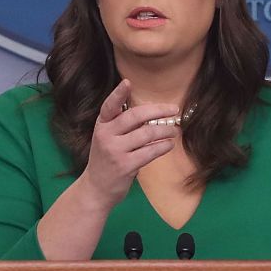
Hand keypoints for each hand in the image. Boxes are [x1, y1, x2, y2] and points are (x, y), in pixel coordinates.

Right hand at [78, 79, 180, 206]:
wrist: (96, 188)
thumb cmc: (106, 159)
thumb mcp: (108, 138)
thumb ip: (123, 125)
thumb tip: (152, 112)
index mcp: (102, 125)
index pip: (109, 106)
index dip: (118, 94)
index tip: (128, 82)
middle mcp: (106, 135)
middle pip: (135, 116)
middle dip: (158, 111)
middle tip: (173, 109)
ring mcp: (115, 151)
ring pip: (147, 134)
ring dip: (165, 130)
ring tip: (174, 130)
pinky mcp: (125, 166)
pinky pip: (150, 152)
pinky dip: (163, 146)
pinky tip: (169, 144)